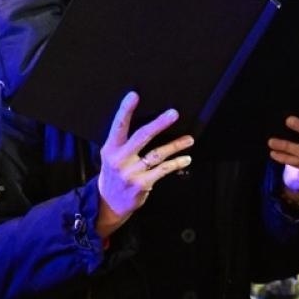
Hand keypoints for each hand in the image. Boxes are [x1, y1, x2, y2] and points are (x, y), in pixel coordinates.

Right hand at [96, 92, 194, 238]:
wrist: (108, 203)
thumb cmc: (113, 173)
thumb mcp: (110, 156)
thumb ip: (122, 141)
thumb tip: (146, 122)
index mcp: (110, 148)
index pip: (118, 126)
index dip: (125, 110)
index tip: (134, 95)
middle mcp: (120, 159)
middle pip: (141, 137)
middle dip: (159, 124)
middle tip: (173, 113)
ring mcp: (132, 172)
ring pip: (157, 154)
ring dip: (175, 145)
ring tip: (189, 139)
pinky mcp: (143, 184)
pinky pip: (163, 170)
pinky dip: (176, 163)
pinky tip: (186, 158)